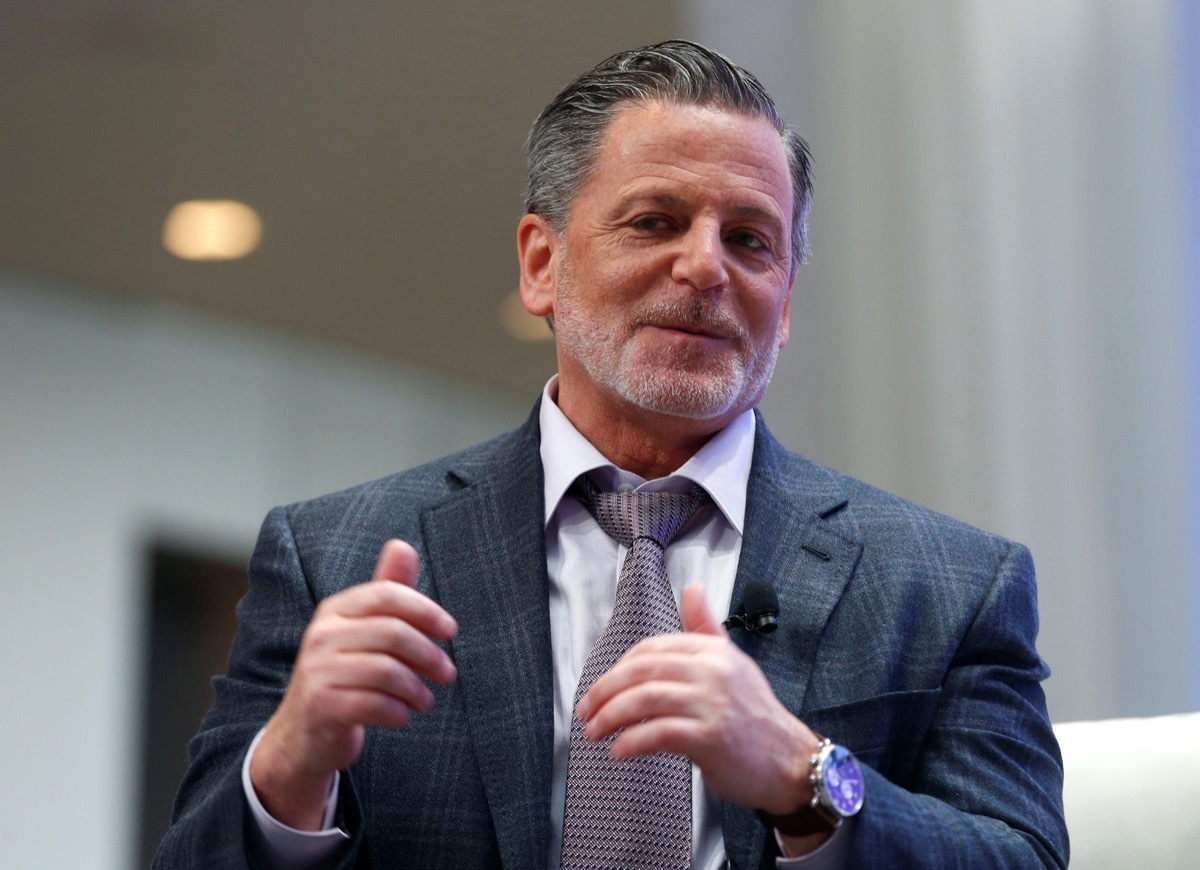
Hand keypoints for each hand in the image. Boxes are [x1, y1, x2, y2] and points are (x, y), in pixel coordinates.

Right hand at [250, 539, 457, 828]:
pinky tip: (402, 715)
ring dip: (416, 689)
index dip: (425, 609)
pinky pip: (375, 704)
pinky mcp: (321, 706)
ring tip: (424, 699)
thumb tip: (402, 545)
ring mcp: (317, 671)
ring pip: (387, 671)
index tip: (450, 630)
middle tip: (447, 673)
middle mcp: (321, 635)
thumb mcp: (361, 629)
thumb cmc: (342, 675)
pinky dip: (398, 712)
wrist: (301, 734)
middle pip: (393, 633)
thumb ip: (386, 591)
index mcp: (334, 610)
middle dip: (429, 654)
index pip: (386, 594)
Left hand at [575, 584, 819, 816]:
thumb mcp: (733, 663)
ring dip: (610, 717)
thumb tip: (692, 589)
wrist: (790, 761)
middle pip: (642, 670)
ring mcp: (712, 703)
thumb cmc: (756, 718)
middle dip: (605, 690)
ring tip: (596, 732)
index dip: (619, 667)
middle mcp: (713, 671)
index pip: (652, 648)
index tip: (603, 687)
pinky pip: (658, 734)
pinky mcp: (710, 737)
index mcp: (714, 651)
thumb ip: (706, 628)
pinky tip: (620, 750)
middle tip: (587, 710)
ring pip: (644, 699)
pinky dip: (631, 742)